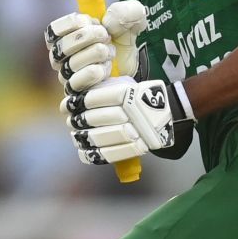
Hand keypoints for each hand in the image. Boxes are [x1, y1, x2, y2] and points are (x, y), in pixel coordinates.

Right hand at [44, 0, 144, 92]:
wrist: (136, 64)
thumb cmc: (124, 37)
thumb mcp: (131, 17)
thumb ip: (125, 11)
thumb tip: (108, 22)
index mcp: (64, 35)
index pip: (54, 30)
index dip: (74, 23)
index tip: (93, 21)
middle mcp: (61, 57)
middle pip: (62, 47)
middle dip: (87, 37)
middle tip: (106, 36)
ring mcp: (68, 76)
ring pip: (71, 65)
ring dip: (95, 54)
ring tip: (109, 52)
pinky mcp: (77, 92)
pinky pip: (77, 84)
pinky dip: (96, 72)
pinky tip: (107, 67)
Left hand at [62, 77, 190, 165]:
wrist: (170, 112)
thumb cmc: (140, 97)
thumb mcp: (124, 84)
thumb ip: (103, 89)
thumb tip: (73, 100)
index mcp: (127, 93)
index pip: (94, 99)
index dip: (77, 103)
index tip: (67, 105)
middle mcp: (131, 111)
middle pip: (94, 118)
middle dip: (78, 120)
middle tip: (71, 121)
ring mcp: (135, 131)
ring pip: (99, 136)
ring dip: (83, 137)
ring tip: (76, 135)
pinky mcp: (138, 147)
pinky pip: (109, 154)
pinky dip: (92, 154)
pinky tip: (83, 150)